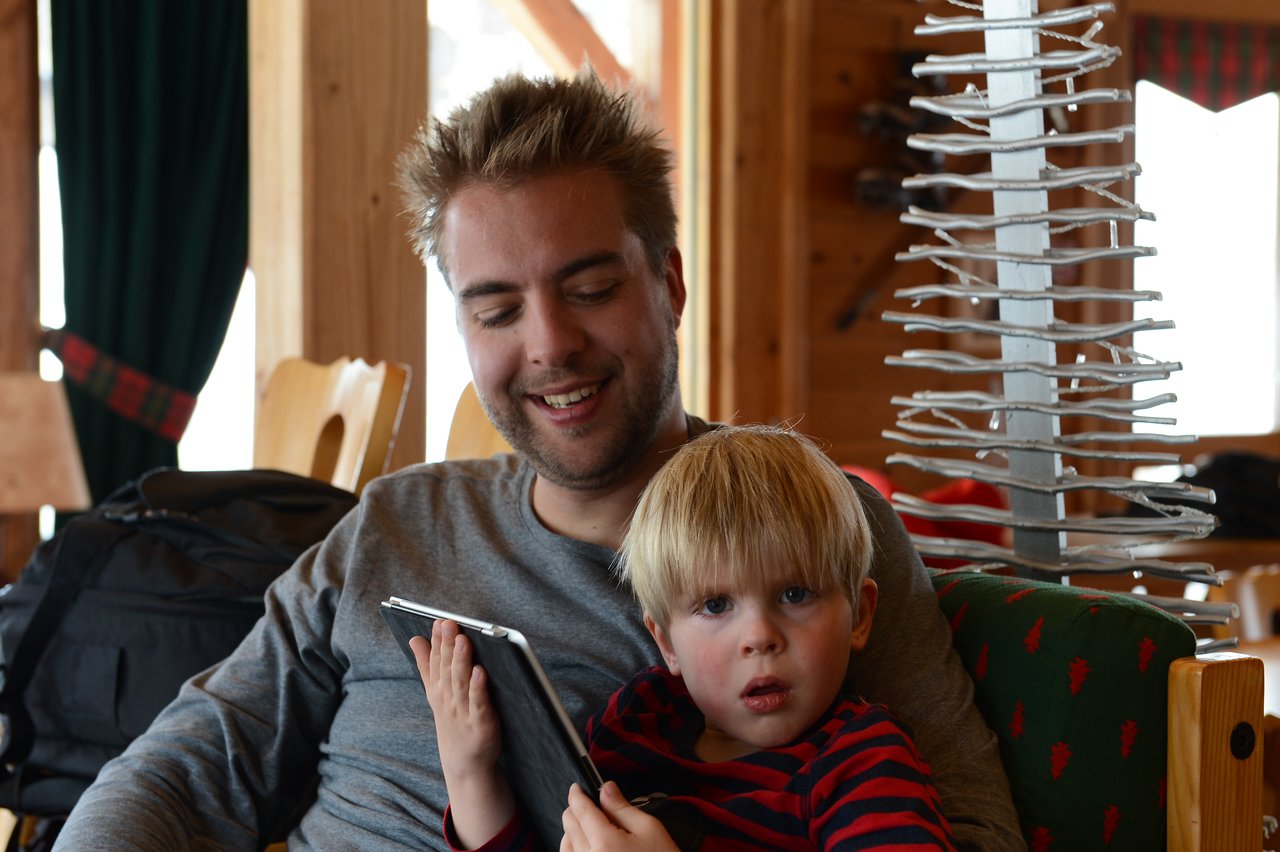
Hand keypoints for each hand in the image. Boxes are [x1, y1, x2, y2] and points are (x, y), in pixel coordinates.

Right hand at [412, 620, 513, 847]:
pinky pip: (479, 703)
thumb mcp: (436, 691)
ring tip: (463, 641)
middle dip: (448, 645)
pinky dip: (479, 688)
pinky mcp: (480, 723)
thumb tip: (414, 638)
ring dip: (461, 661)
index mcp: (439, 688)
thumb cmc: (453, 718)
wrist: (465, 761)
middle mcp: (449, 698)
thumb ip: (426, 664)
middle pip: (448, 668)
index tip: (439, 620)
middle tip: (449, 623)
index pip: (437, 660)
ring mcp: (464, 711)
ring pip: (462, 682)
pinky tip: (481, 672)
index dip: (438, 640)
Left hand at [560, 781, 679, 850]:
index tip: (576, 788)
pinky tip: (587, 845)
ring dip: (573, 831)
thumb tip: (605, 789)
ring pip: (565, 844)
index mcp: (604, 843)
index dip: (577, 794)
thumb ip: (622, 807)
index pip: (580, 810)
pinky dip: (573, 849)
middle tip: (588, 804)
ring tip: (590, 826)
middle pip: (569, 825)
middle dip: (576, 810)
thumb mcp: (649, 829)